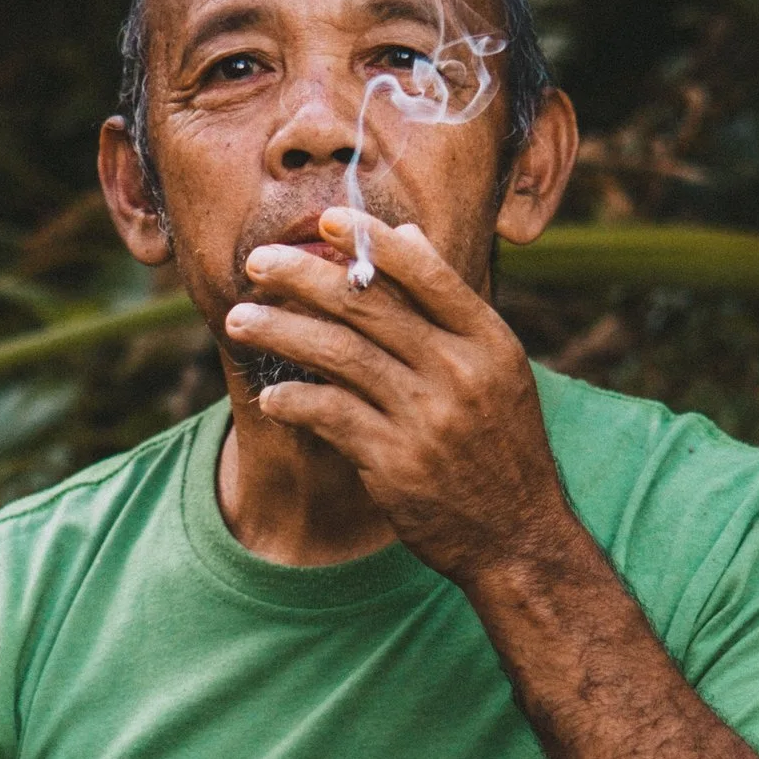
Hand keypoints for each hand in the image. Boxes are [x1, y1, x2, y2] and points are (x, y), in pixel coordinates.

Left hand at [226, 210, 579, 587]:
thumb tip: (410, 238)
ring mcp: (427, 417)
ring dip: (281, 332)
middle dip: (303, 277)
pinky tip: (269, 395)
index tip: (325, 221)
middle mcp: (460, 372)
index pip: (425, 273)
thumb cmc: (501, 447)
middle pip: (368, 307)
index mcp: (488, 340)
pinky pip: (330, 414)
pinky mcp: (396, 462)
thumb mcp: (499, 370)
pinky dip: (294, 399)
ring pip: (338, 354)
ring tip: (240, 320)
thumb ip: (451, 307)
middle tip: (257, 263)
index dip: (371, 241)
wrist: (518, 537)